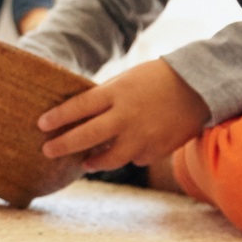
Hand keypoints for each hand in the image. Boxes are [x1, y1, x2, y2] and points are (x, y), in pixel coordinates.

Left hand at [37, 59, 209, 171]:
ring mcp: (142, 136)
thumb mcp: (127, 80)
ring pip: (109, 159)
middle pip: (87, 136)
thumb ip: (106, 98)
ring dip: (93, 161)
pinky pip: (135, 158)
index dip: (58, 117)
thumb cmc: (158, 79)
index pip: (79, 106)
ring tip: (85, 162)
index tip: (41, 124)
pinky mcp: (156, 150)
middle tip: (48, 150)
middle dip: (64, 145)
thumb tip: (80, 115)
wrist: (199, 87)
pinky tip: (128, 150)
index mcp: (117, 93)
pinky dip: (129, 155)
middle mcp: (126, 116)